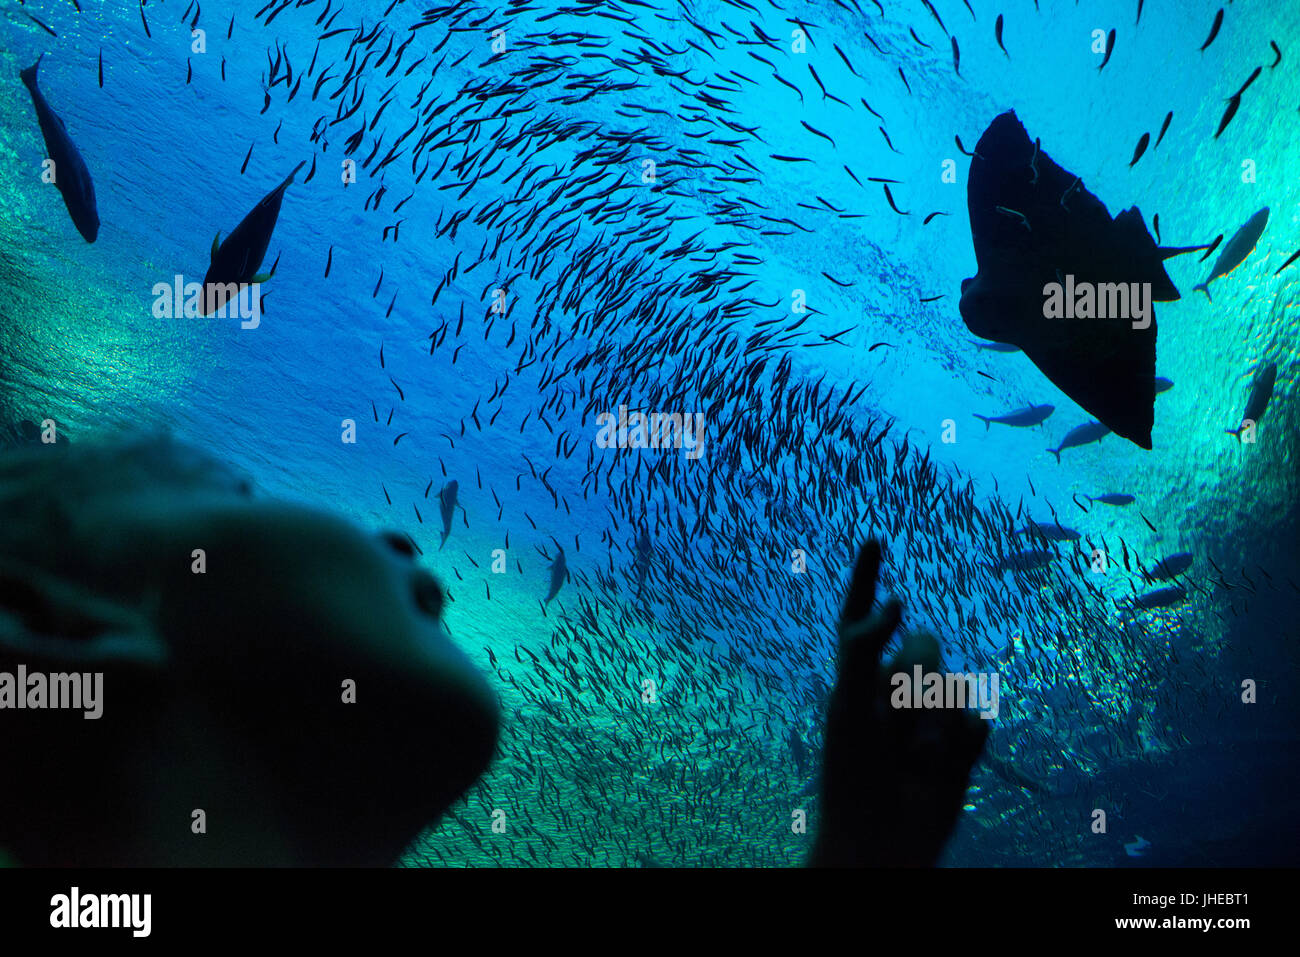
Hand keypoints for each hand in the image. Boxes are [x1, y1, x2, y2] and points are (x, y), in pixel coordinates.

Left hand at [811, 540, 988, 866]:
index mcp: (858, 675)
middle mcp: (895, 686)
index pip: (859, 616)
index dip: (866, 578)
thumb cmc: (852, 773)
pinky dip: (959, 743)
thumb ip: (864, 648)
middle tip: (893, 727)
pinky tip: (939, 768)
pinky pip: (975, 721)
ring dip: (932, 720)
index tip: (875, 539)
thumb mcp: (848, 704)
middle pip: (924, 647)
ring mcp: (931, 714)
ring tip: (911, 757)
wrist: (882, 837)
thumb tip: (901, 602)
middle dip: (913, 680)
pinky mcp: (962, 741)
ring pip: (953, 684)